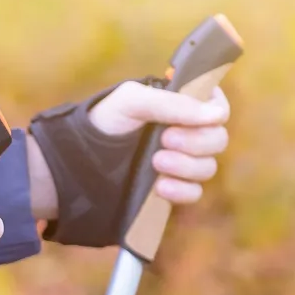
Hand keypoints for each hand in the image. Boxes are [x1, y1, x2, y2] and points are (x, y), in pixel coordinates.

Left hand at [27, 80, 230, 220]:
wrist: (76, 165)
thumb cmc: (103, 123)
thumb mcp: (132, 101)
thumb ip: (173, 104)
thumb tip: (216, 115)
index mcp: (179, 106)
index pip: (217, 106)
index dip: (215, 111)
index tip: (196, 116)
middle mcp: (184, 133)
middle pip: (217, 139)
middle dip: (196, 141)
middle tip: (165, 140)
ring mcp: (179, 163)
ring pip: (207, 167)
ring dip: (186, 166)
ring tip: (157, 162)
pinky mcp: (171, 190)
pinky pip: (194, 193)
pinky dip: (182, 190)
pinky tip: (160, 187)